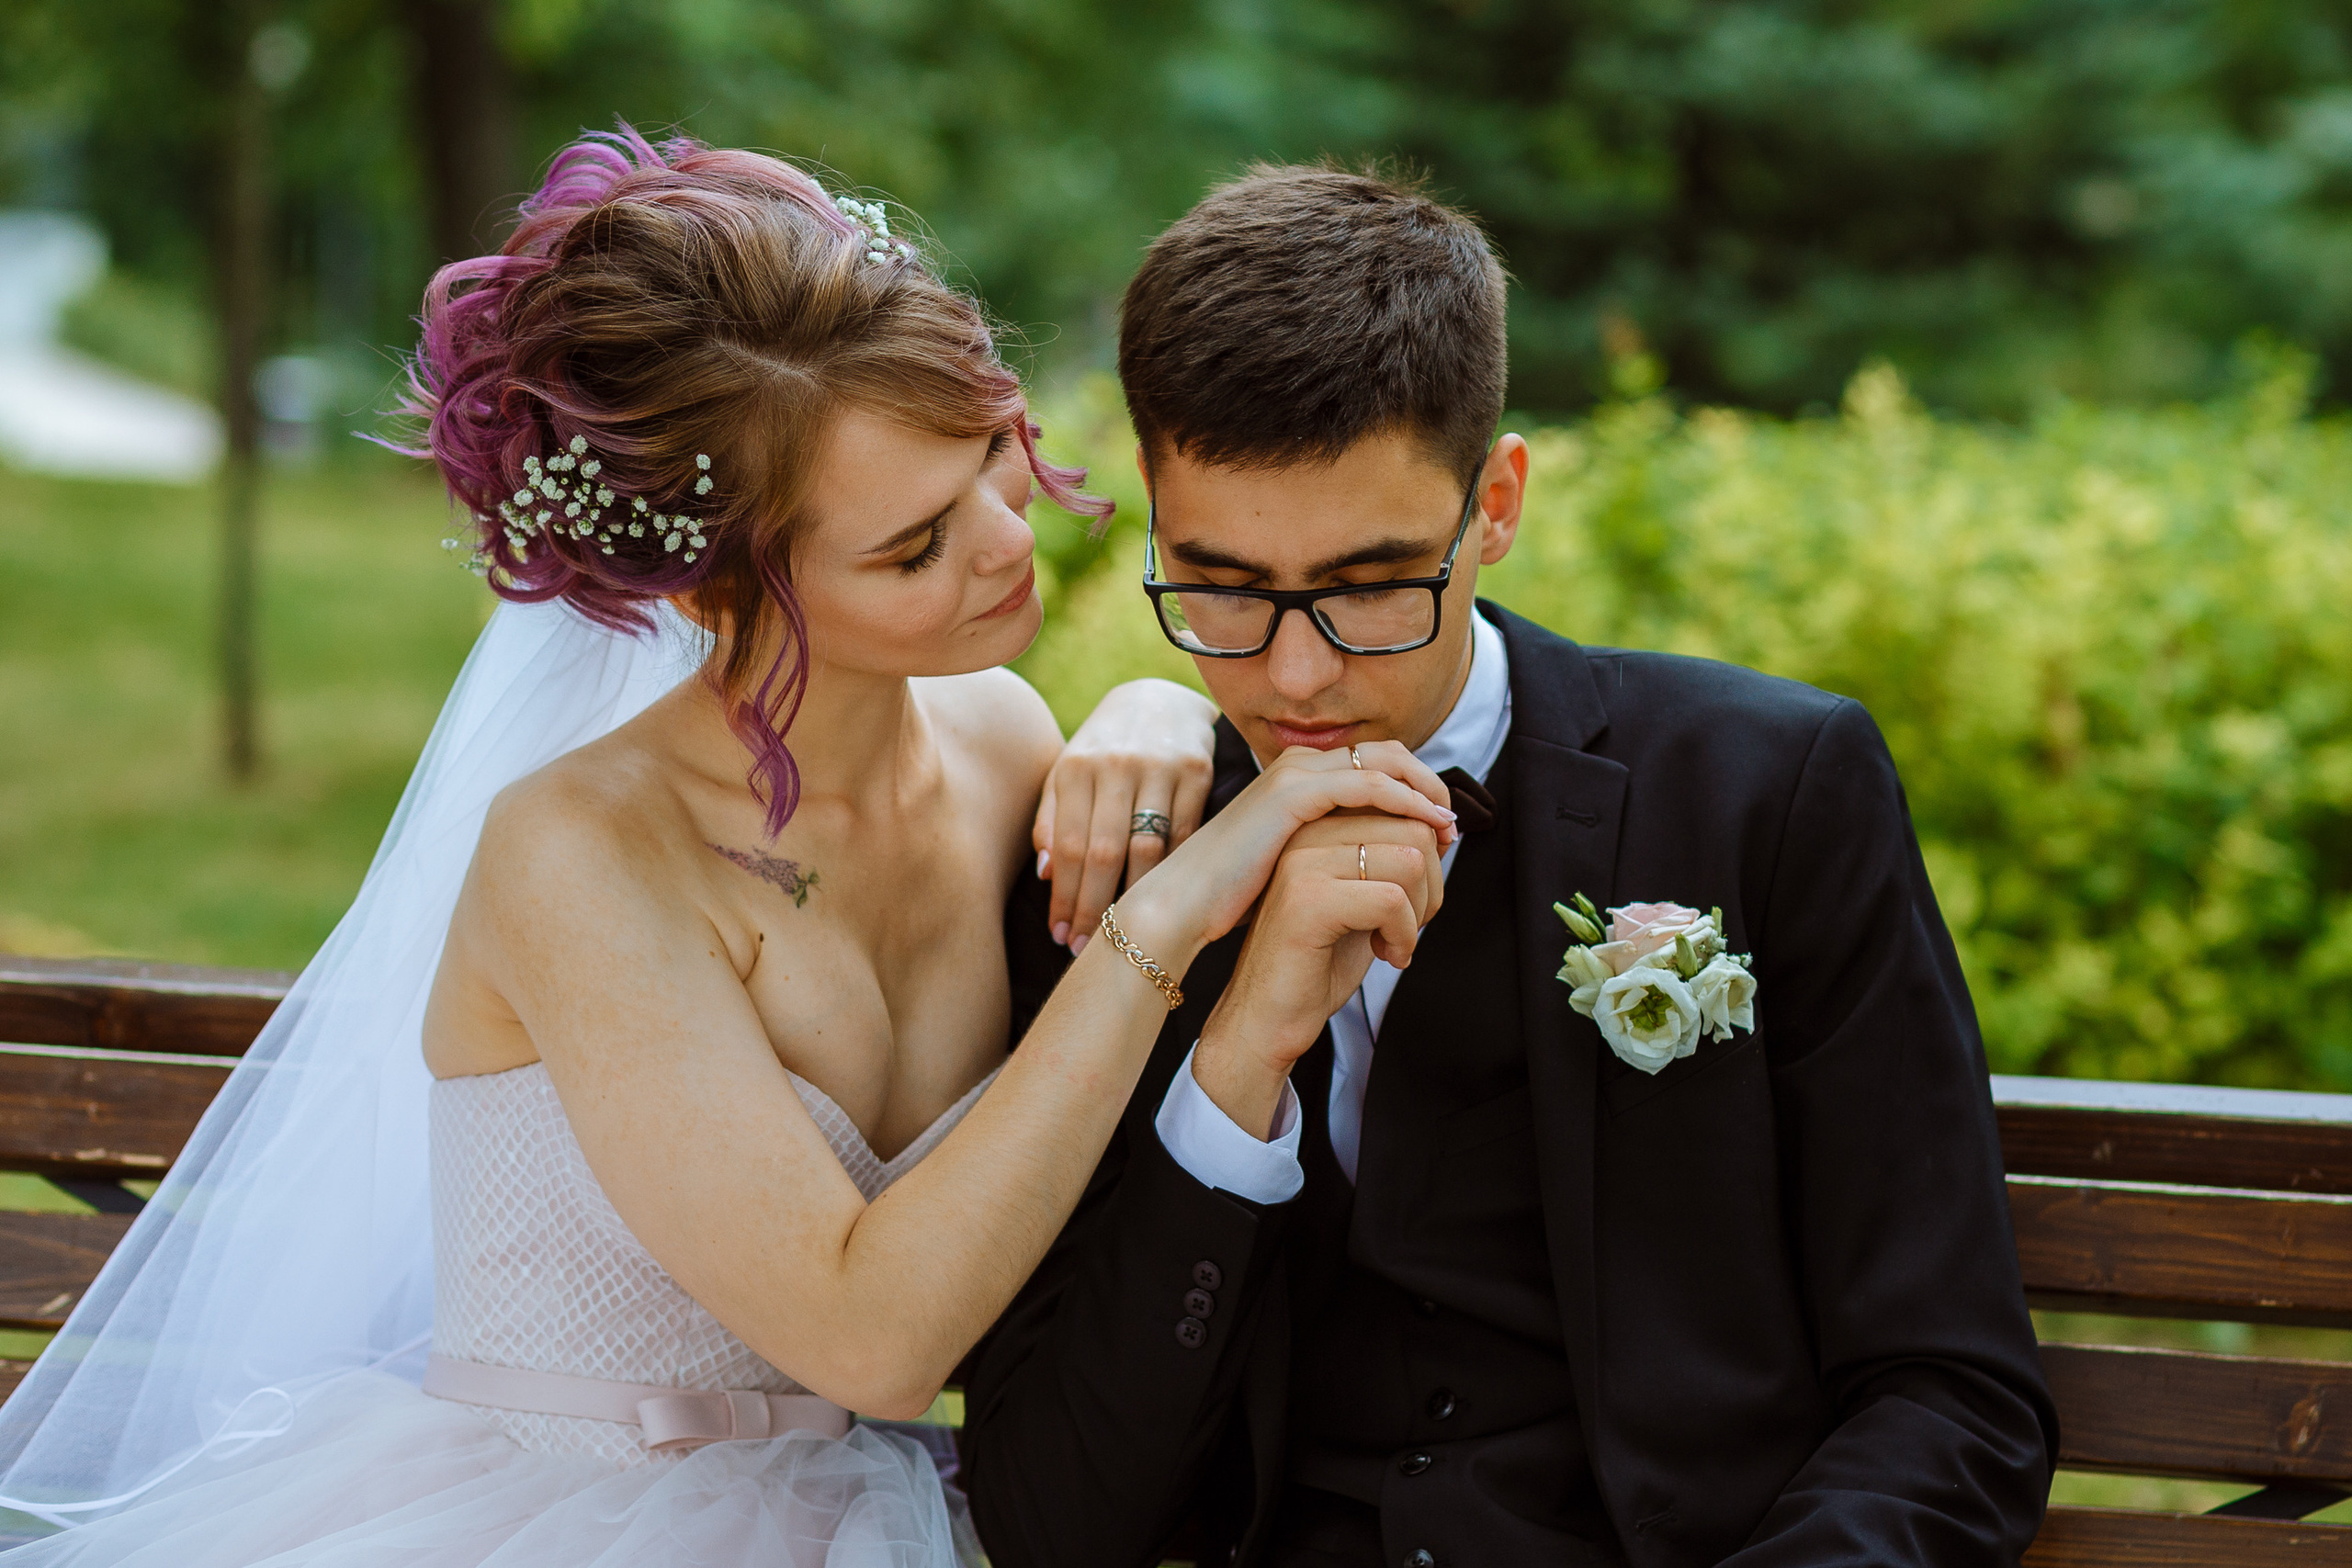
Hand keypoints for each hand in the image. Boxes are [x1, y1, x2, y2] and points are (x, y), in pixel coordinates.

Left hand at [1036, 679, 1216, 950]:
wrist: (1161, 699)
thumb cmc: (1105, 747)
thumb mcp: (1069, 771)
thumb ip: (1051, 817)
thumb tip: (1044, 875)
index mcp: (1076, 766)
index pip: (1065, 845)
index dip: (1062, 896)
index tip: (1058, 934)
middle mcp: (1116, 764)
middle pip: (1103, 853)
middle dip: (1092, 908)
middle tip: (1085, 948)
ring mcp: (1160, 767)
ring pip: (1146, 850)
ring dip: (1132, 900)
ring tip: (1121, 935)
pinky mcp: (1198, 772)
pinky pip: (1185, 836)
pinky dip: (1171, 874)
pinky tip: (1160, 902)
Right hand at [1105, 740, 1455, 991]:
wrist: (1186, 906)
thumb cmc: (1238, 898)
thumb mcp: (1298, 867)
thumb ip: (1334, 853)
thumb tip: (1384, 866)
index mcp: (1299, 777)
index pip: (1375, 762)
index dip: (1416, 788)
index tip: (1441, 827)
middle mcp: (1299, 765)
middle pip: (1390, 753)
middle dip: (1428, 786)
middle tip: (1451, 826)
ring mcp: (1295, 774)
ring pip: (1386, 765)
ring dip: (1423, 796)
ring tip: (1445, 833)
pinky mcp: (1292, 795)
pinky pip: (1369, 786)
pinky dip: (1405, 804)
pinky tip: (1424, 833)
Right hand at [1189, 805, 1445, 1136]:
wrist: (1264, 1016)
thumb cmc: (1316, 961)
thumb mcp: (1364, 897)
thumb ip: (1395, 858)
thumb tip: (1445, 828)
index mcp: (1319, 826)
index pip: (1404, 810)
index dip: (1429, 859)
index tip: (1412, 902)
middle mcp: (1307, 834)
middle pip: (1413, 830)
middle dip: (1431, 885)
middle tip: (1408, 926)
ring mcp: (1303, 865)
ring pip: (1408, 859)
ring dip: (1420, 911)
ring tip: (1394, 940)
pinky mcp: (1307, 901)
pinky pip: (1392, 900)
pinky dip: (1405, 936)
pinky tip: (1386, 956)